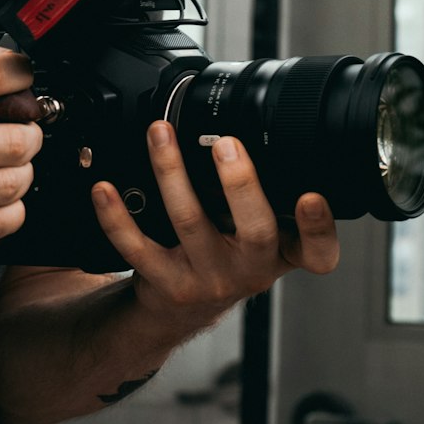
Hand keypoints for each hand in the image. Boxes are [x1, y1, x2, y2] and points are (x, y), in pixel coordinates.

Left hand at [92, 121, 338, 336]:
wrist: (182, 306)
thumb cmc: (226, 252)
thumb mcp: (259, 231)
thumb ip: (268, 191)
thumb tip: (253, 117)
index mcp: (281, 251)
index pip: (316, 252)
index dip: (319, 227)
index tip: (311, 196)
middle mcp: (250, 268)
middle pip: (255, 230)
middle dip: (241, 185)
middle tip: (226, 143)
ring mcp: (207, 277)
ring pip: (189, 222)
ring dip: (172, 173)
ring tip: (160, 134)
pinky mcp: (165, 281)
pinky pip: (137, 247)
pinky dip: (117, 216)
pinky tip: (104, 188)